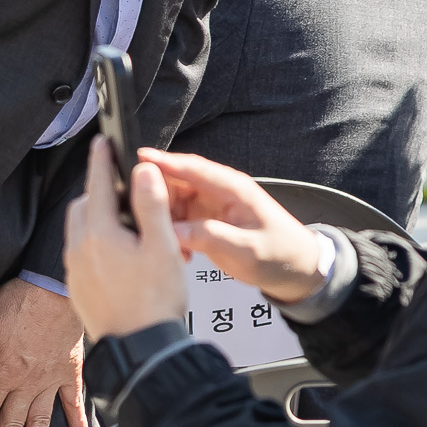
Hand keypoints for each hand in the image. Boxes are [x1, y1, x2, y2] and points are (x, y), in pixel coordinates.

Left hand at [61, 142, 187, 344]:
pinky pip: (81, 253)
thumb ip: (152, 205)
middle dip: (98, 190)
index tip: (102, 142)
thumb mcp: (163, 247)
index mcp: (100, 234)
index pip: (98, 185)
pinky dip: (95, 241)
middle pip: (83, 206)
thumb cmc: (156, 299)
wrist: (140, 348)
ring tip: (126, 222)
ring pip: (79, 230)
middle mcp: (80, 250)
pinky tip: (119, 253)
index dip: (101, 160)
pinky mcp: (78, 288)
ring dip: (96, 216)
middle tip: (122, 186)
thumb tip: (142, 171)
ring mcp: (75, 271)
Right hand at [142, 148, 325, 304]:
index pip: (195, 169)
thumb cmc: (279, 253)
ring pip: (172, 201)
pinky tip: (171, 250)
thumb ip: (210, 238)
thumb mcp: (246, 249)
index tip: (139, 157)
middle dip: (153, 193)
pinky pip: (176, 219)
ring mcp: (210, 206)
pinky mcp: (204, 221)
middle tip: (133, 211)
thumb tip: (173, 231)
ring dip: (159, 217)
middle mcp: (219, 192)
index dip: (166, 162)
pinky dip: (168, 231)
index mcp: (234, 189)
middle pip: (176, 182)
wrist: (294, 268)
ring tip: (152, 236)